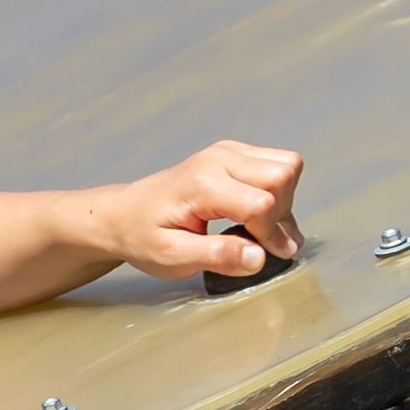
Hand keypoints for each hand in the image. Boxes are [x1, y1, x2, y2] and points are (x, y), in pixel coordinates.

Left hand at [97, 139, 307, 284]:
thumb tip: (259, 258)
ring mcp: (226, 151)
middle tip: (260, 240)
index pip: (262, 203)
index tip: (259, 256)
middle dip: (282, 213)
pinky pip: (276, 164)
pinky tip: (255, 213)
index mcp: (202, 183)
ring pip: (286, 165)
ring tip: (259, 228)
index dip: (270, 235)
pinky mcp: (232, 153)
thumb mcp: (173, 258)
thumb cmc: (142, 236)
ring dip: (284, 200)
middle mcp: (218, 159)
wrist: (123, 215)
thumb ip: (218, 257)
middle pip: (282, 175)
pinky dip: (277, 191)